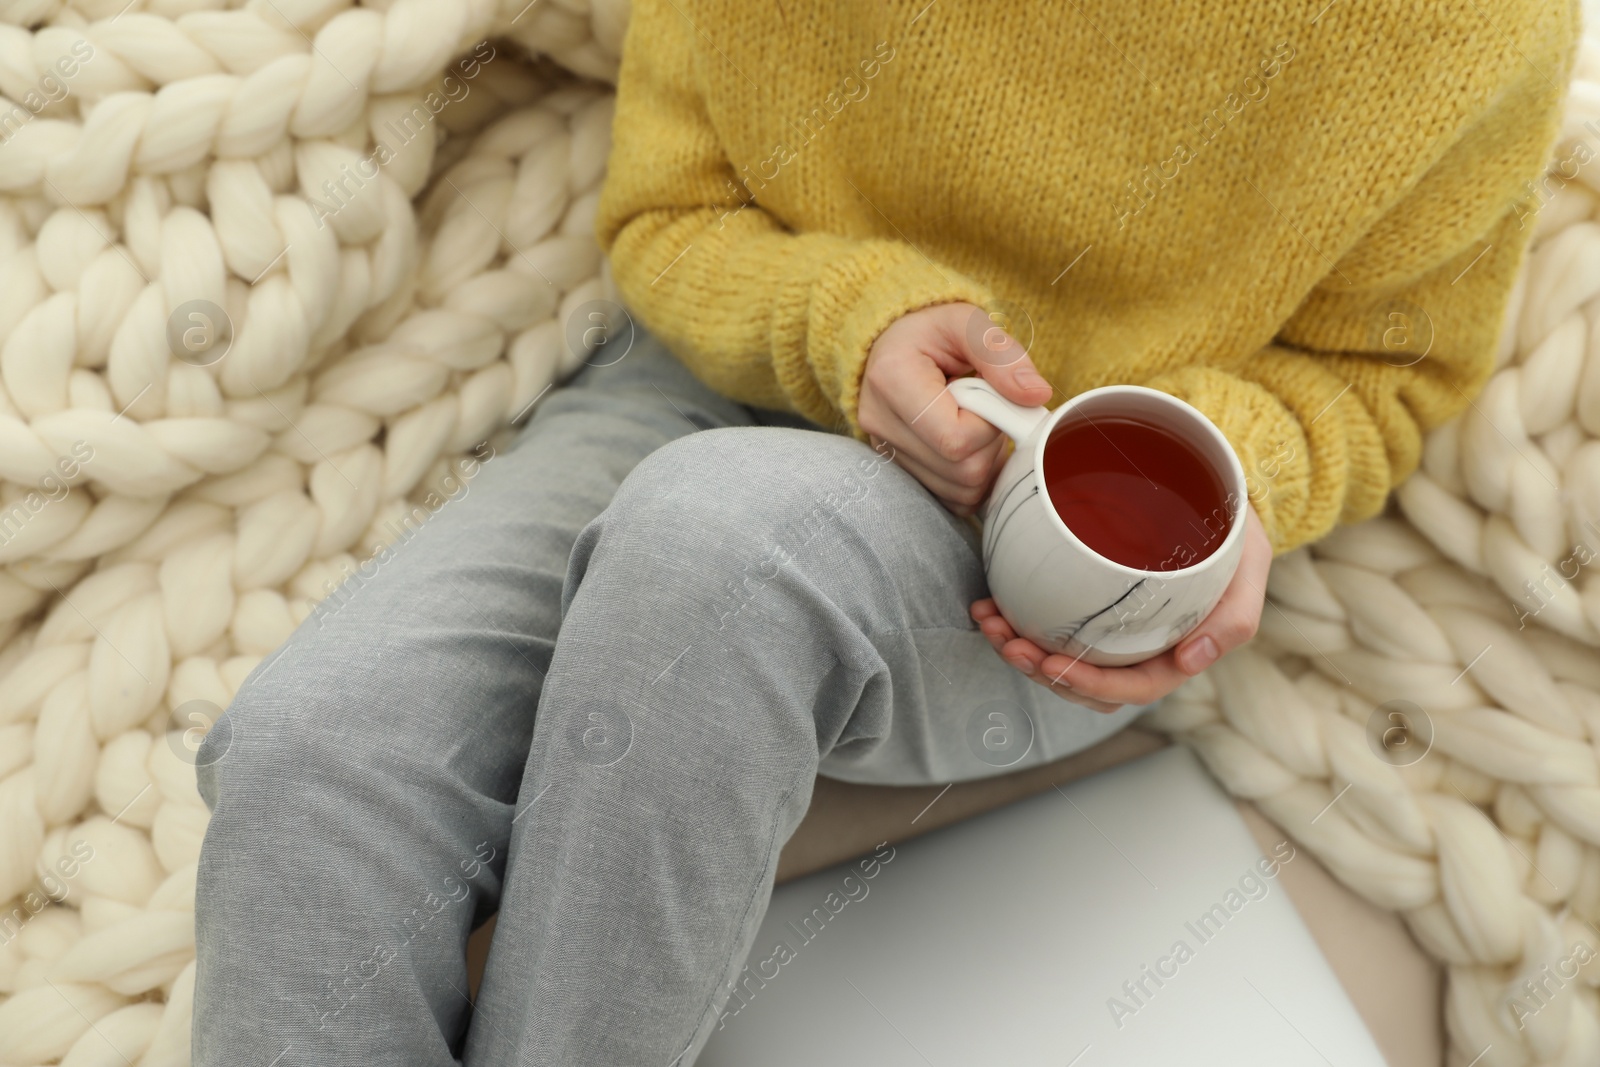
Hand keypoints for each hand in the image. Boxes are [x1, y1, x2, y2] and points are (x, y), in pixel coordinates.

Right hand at [857, 302, 1052, 516]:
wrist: (893, 344)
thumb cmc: (932, 330)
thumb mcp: (967, 323)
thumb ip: (1002, 355)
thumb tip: (1035, 395)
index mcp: (892, 379)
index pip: (955, 438)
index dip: (989, 424)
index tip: (991, 396)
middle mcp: (879, 423)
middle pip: (961, 470)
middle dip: (990, 443)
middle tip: (986, 409)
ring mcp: (885, 451)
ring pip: (960, 491)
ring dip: (984, 462)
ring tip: (973, 422)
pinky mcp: (898, 470)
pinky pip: (951, 499)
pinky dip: (972, 477)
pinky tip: (968, 444)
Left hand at [970, 504, 1272, 712]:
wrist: (1210, 488)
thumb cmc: (1230, 530)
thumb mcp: (1249, 566)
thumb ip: (1233, 617)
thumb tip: (1192, 662)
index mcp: (1176, 651)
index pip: (1133, 687)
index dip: (1090, 683)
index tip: (1053, 664)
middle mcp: (1139, 647)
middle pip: (1086, 683)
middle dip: (1041, 671)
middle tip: (1008, 642)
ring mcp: (1109, 627)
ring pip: (1060, 660)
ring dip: (1018, 649)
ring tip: (990, 622)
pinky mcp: (1084, 601)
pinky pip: (1046, 625)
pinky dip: (1015, 621)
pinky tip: (990, 605)